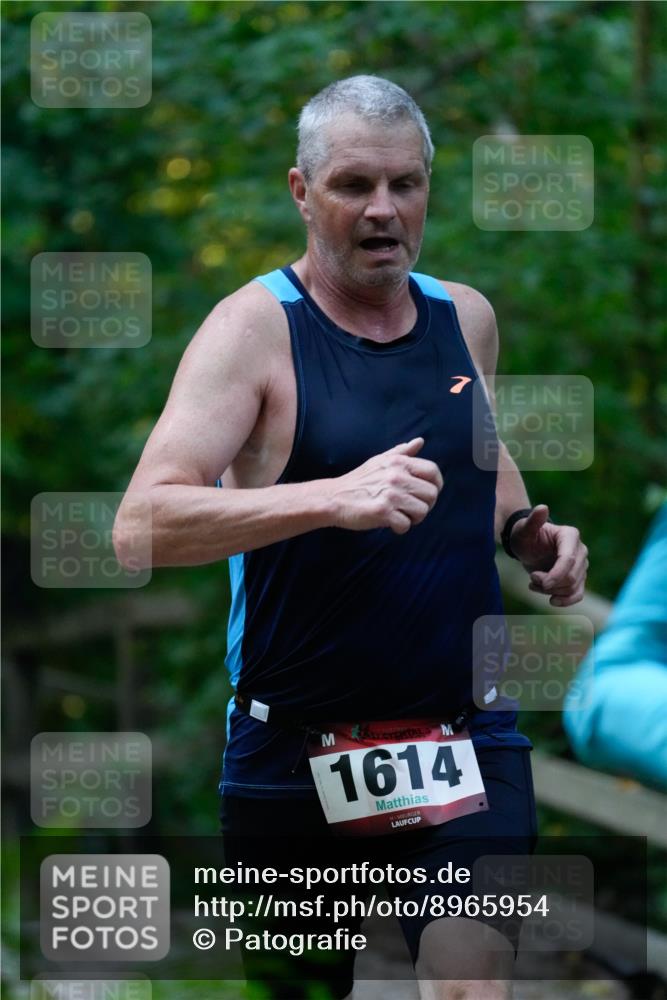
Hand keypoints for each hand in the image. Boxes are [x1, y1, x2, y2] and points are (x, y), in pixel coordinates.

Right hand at [328, 437, 443, 534]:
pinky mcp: (383, 512)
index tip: (428, 494)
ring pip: (422, 511)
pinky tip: (390, 523)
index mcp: (399, 462)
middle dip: (425, 505)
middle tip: (411, 508)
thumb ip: (401, 452)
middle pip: (431, 494)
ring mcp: (390, 494)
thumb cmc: (358, 480)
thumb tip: (420, 441)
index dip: (436, 485)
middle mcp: (397, 476)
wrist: (334, 498)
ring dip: (413, 518)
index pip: (433, 471)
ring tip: (400, 515)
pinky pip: (406, 524)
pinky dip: (400, 528)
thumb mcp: (379, 461)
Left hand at [509, 504, 588, 606]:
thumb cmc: (525, 536)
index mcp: (570, 536)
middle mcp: (580, 550)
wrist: (528, 547)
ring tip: (534, 583)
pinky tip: (551, 600)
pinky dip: (565, 601)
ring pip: (572, 587)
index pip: (569, 560)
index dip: (556, 574)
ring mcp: (582, 565)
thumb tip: (542, 507)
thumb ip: (533, 520)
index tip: (538, 580)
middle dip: (549, 582)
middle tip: (532, 578)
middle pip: (571, 576)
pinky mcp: (578, 578)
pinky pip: (578, 594)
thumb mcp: (524, 529)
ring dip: (550, 591)